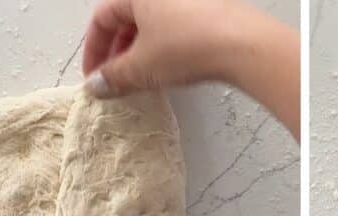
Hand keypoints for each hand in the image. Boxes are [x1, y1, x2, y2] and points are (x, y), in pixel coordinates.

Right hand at [81, 0, 299, 138]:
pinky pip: (177, 28)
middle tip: (116, 80)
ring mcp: (189, 1)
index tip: (94, 77)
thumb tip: (97, 86)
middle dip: (118, 52)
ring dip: (142, 52)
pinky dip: (166, 48)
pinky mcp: (211, 12)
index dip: (94, 50)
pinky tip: (171, 70)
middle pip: (128, 19)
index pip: (102, 17)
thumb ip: (113, 77)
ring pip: (154, 25)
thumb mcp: (142, 67)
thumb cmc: (188, 45)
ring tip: (143, 79)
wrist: (244, 45)